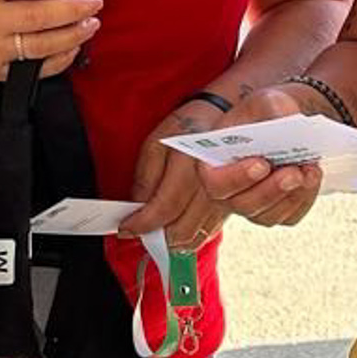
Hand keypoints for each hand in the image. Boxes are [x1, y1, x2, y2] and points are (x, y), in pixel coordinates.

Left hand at [117, 98, 233, 246]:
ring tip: (156, 231)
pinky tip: (177, 228)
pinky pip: (209, 232)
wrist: (227, 117)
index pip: (163, 209)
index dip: (142, 224)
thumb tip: (137, 207)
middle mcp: (210, 186)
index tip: (126, 229)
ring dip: (172, 240)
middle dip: (156, 237)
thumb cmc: (191, 125)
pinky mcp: (231, 205)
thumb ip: (146, 176)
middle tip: (140, 231)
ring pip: (195, 236)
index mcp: (189, 167)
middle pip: (180, 230)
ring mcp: (224, 198)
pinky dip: (190, 237)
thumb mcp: (158, 141)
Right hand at [190, 82, 326, 229]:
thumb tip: (289, 122)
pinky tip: (313, 177)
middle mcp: (228, 191)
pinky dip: (304, 199)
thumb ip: (273, 109)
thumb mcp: (267, 101)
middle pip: (243, 204)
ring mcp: (252, 205)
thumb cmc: (267, 113)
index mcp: (213, 163)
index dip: (236, 177)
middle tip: (294, 172)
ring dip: (291, 196)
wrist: (286, 125)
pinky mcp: (277, 212)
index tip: (261, 164)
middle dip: (271, 190)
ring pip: (267, 215)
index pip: (215, 181)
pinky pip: (289, 216)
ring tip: (310, 171)